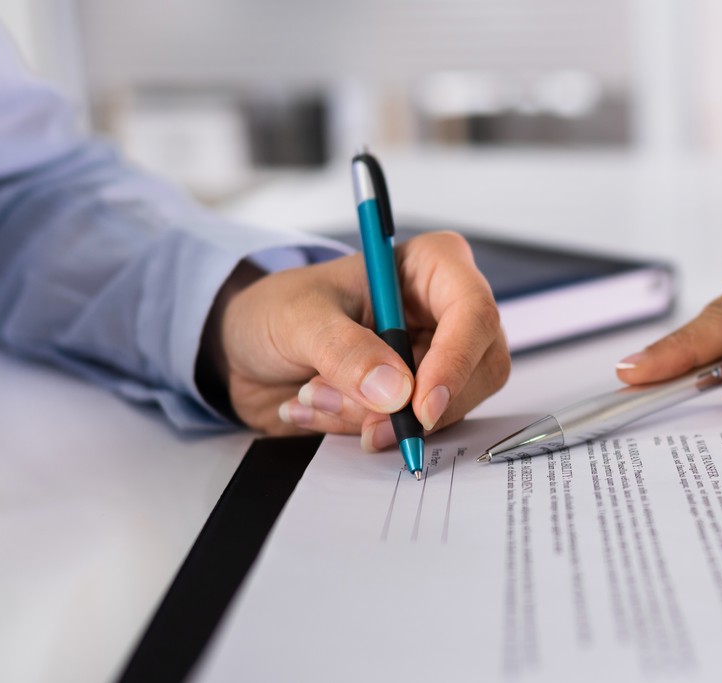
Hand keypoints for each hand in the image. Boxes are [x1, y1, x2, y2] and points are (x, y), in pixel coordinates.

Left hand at [208, 232, 510, 449]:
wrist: (243, 353)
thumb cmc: (275, 310)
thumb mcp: (299, 319)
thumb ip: (345, 351)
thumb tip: (395, 390)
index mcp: (429, 268)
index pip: (473, 311)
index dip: (456, 361)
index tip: (419, 406)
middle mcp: (443, 313)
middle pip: (478, 368)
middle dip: (415, 404)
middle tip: (362, 418)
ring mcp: (435, 359)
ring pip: (448, 407)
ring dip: (379, 419)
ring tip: (316, 395)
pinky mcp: (417, 398)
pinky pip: (417, 430)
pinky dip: (368, 430)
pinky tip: (322, 407)